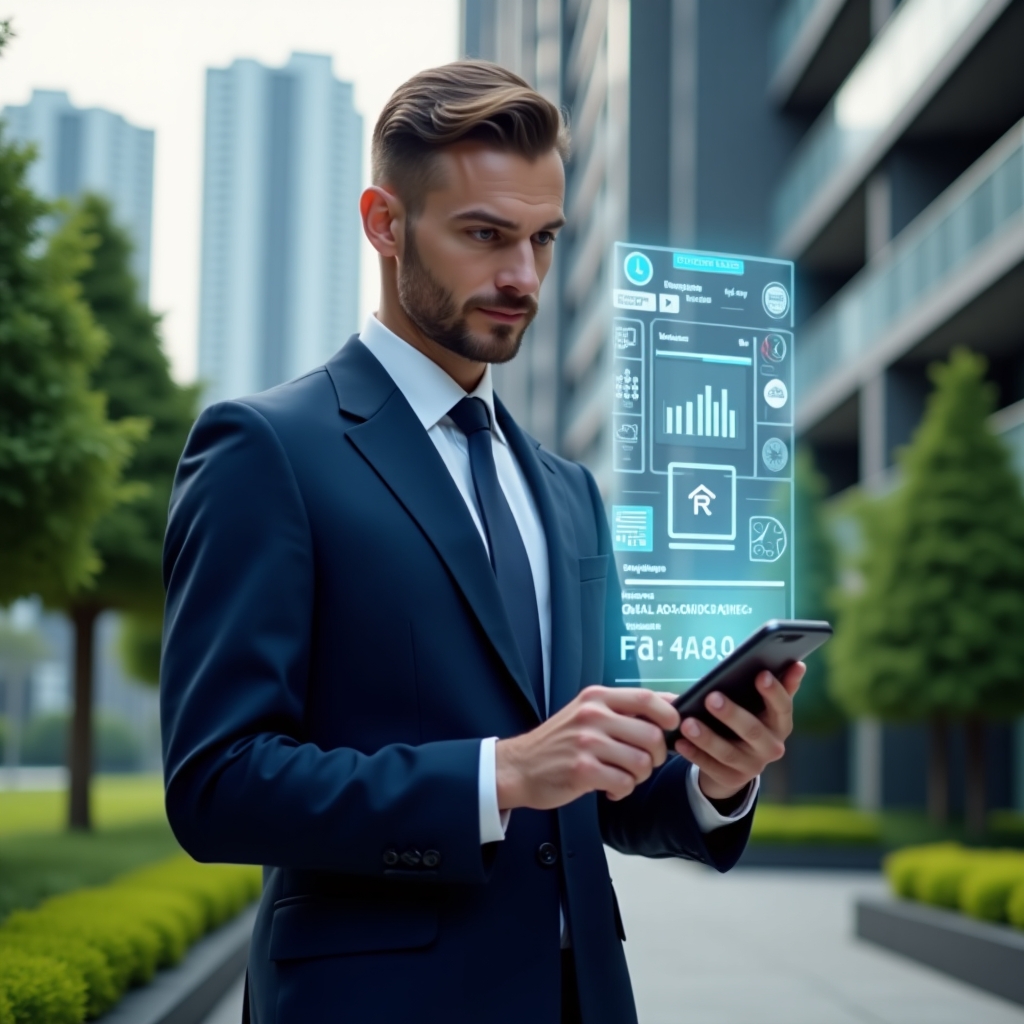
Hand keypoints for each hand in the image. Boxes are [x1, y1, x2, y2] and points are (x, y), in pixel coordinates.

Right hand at [495, 686, 680, 810]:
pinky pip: (624, 783)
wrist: (519, 767)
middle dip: (657, 756)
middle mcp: (592, 716)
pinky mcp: (582, 770)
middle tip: (644, 762)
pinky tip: (610, 789)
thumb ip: (621, 709)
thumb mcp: (585, 712)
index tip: (672, 727)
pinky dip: (623, 791)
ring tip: (623, 776)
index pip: (646, 698)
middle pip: (652, 735)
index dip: (669, 713)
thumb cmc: (558, 742)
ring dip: (639, 776)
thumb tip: (668, 705)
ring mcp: (587, 743)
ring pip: (642, 762)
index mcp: (596, 698)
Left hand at [673, 662, 805, 801]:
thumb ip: (780, 686)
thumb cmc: (751, 720)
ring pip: (728, 752)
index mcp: (780, 724)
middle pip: (752, 731)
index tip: (760, 675)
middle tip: (711, 697)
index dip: (774, 692)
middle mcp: (771, 747)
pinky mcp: (731, 779)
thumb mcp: (765, 706)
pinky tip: (680, 742)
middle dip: (732, 714)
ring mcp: (752, 766)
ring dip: (707, 738)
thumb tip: (797, 664)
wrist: (739, 762)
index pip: (782, 708)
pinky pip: (711, 768)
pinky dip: (695, 755)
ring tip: (687, 722)